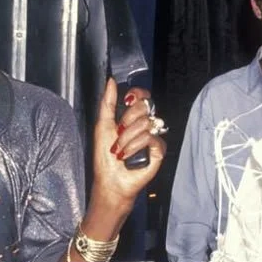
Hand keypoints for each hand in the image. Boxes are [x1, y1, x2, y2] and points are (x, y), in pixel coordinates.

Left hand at [91, 78, 164, 215]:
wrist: (109, 180)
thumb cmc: (105, 157)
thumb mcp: (102, 125)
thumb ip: (107, 102)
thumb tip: (111, 81)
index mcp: (134, 118)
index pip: (143, 96)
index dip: (137, 94)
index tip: (126, 101)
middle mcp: (146, 125)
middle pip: (145, 106)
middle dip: (127, 119)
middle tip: (118, 133)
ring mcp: (154, 138)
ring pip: (147, 123)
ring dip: (127, 138)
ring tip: (119, 150)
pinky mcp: (159, 151)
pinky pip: (152, 138)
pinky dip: (136, 146)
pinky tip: (128, 156)